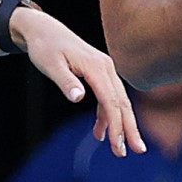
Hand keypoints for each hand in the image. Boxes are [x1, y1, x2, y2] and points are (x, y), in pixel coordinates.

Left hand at [14, 11, 146, 157]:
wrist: (43, 30)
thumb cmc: (45, 47)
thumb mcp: (51, 65)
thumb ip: (66, 82)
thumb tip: (79, 99)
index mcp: (96, 66)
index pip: (111, 101)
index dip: (117, 125)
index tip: (119, 146)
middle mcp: (106, 67)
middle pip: (122, 102)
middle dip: (129, 128)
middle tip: (138, 151)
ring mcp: (105, 69)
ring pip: (118, 101)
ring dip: (120, 124)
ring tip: (120, 149)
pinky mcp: (100, 72)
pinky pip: (108, 97)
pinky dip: (106, 115)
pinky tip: (101, 132)